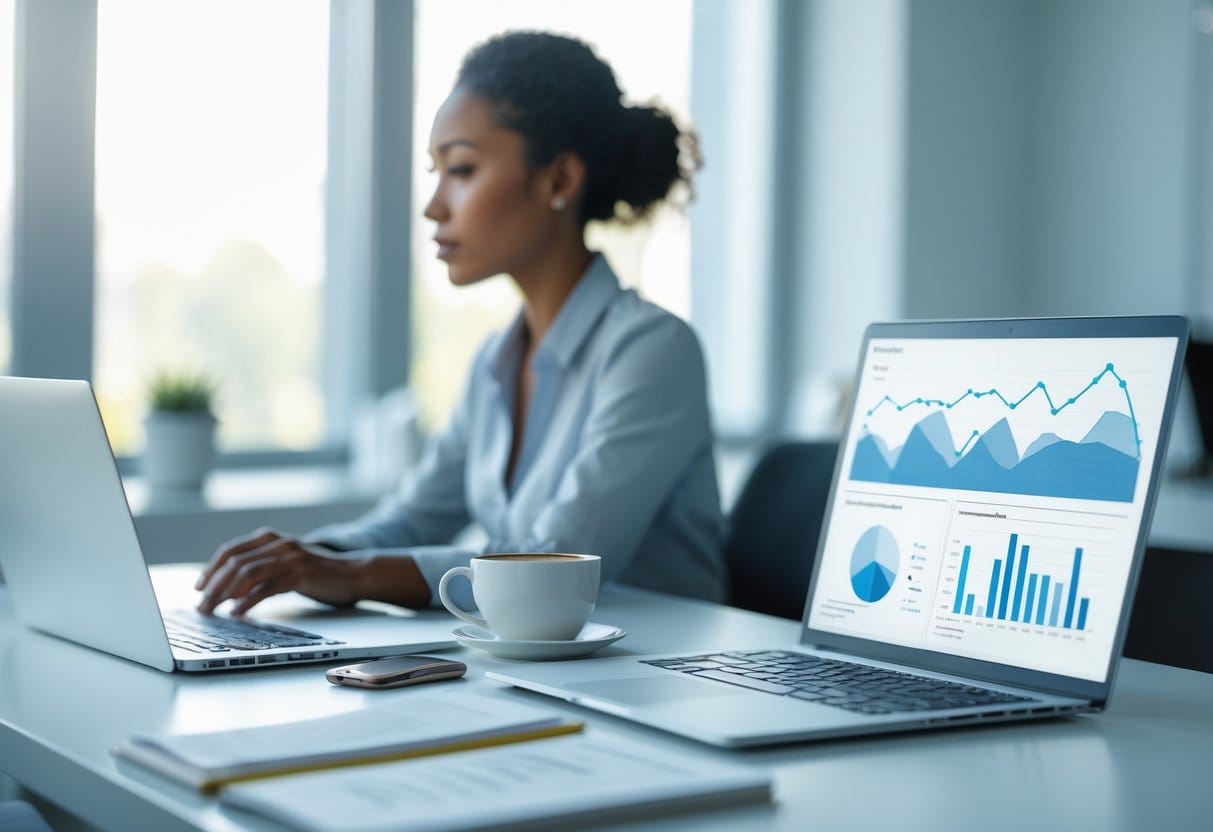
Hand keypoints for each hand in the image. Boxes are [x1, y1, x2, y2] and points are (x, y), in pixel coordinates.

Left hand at [194, 527, 364, 614]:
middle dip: (213, 585)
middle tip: (201, 605)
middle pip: (235, 563)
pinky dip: (249, 601)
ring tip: (214, 610)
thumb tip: (230, 588)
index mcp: (272, 538)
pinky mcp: (301, 574)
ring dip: (225, 594)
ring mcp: (291, 557)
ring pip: (248, 574)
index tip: (198, 587)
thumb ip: (263, 567)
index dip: (211, 569)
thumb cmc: (319, 573)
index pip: (231, 550)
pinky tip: (238, 612)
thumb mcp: (287, 563)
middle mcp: (279, 544)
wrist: (355, 573)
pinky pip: (268, 587)